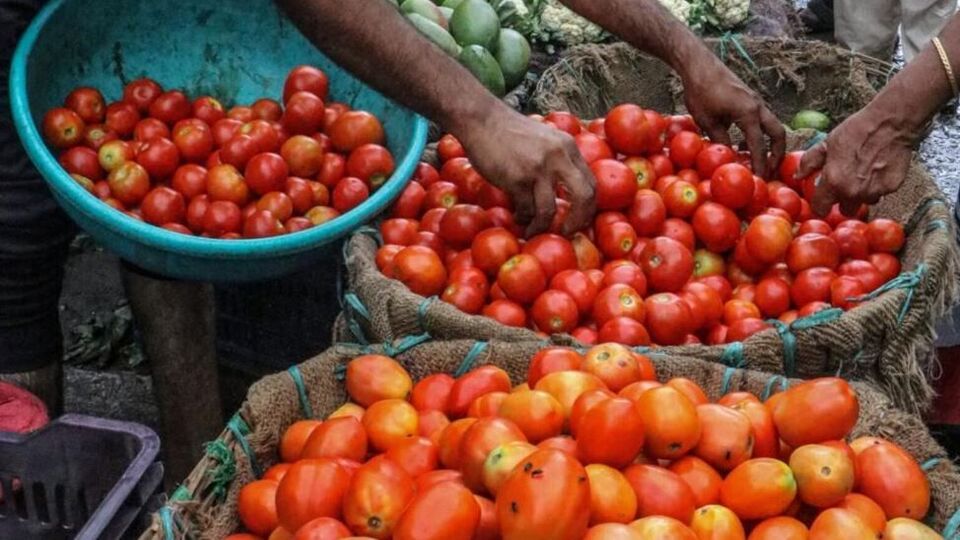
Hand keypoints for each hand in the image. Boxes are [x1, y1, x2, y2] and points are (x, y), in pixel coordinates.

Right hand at [453, 105, 595, 236]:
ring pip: (549, 211)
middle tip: (567, 232)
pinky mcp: (517, 179)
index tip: (578, 219)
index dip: (588, 207)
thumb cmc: (509, 131)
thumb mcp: (544, 138)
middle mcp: (558, 157)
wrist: (481, 119)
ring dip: (541, 227)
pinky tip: (518, 217)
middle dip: (578, 221)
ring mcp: (538, 169)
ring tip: (533, 231)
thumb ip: (558, 158)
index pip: (591, 183)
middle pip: (583, 198)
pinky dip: (523, 219)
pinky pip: (526, 210)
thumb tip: (565, 191)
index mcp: (568, 147)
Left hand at [680, 53, 784, 177]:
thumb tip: (730, 159)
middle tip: (769, 171)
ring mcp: (755, 101)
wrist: (699, 64)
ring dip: (768, 144)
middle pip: (778, 134)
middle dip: (777, 154)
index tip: (760, 181)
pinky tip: (743, 144)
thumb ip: (721, 141)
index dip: (760, 166)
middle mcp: (758, 107)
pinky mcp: (749, 99)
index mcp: (749, 114)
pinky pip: (761, 120)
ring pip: (771, 125)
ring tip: (757, 161)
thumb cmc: (700, 92)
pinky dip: (759, 134)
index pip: (759, 146)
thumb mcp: (707, 121)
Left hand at [796, 105, 914, 215]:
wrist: (889, 123)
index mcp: (833, 182)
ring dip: (862, 193)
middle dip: (843, 200)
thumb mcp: (826, 144)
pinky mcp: (891, 188)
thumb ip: (809, 163)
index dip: (821, 204)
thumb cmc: (856, 131)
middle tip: (845, 184)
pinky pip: (881, 193)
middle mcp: (853, 192)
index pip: (821, 209)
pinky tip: (877, 168)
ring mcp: (874, 191)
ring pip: (864, 202)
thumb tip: (798, 176)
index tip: (823, 198)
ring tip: (863, 173)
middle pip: (845, 210)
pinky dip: (878, 185)